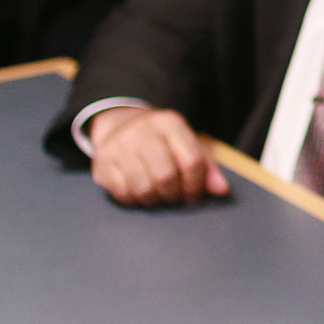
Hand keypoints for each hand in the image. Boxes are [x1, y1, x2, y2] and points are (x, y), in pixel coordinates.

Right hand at [88, 105, 228, 206]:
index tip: (193, 195)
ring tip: (156, 194)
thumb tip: (221, 190)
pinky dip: (134, 199)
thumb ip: (206, 168)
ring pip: (143, 189)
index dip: (196, 185)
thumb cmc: (162, 142)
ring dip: (153, 199)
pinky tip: (137, 191)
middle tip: (173, 196)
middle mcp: (142, 130)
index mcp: (169, 123)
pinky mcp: (101, 162)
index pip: (192, 161)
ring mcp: (119, 145)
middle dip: (173, 195)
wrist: (120, 124)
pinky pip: (122, 194)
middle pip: (165, 177)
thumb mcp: (187, 145)